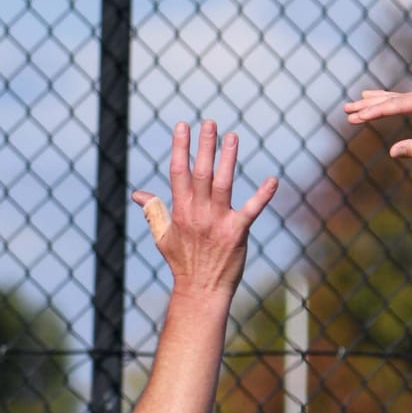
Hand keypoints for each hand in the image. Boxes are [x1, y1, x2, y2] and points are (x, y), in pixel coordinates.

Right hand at [131, 121, 279, 294]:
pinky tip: (273, 180)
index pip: (178, 172)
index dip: (180, 147)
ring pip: (222, 183)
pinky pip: (251, 210)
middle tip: (210, 122)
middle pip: (200, 172)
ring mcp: (217, 221)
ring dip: (228, 159)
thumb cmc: (182, 263)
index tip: (182, 126)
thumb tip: (137, 194)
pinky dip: (262, 195)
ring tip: (233, 137)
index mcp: (180, 210)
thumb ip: (153, 211)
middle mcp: (197, 212)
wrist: (201, 290)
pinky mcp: (237, 232)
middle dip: (204, 146)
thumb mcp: (162, 236)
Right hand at [342, 86, 411, 162]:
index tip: (358, 116)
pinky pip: (398, 102)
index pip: (397, 105)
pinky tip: (368, 99)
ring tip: (350, 107)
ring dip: (372, 104)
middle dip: (368, 106)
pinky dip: (383, 104)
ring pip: (393, 99)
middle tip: (345, 110)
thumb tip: (392, 152)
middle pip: (391, 99)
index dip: (376, 112)